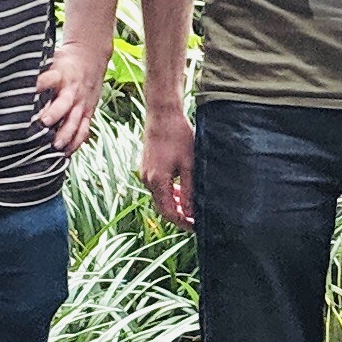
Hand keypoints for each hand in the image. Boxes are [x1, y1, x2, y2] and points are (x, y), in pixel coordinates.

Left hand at [33, 37, 105, 155]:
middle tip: (43, 123)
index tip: (26, 92)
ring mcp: (81, 103)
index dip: (39, 85)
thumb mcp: (50, 60)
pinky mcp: (88, 112)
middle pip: (64, 103)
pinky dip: (76, 141)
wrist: (90, 59)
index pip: (48, 79)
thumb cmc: (63, 62)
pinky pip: (84, 129)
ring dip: (66, 133)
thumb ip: (35, 72)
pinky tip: (66, 152)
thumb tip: (8, 80)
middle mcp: (71, 90)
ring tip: (56, 145)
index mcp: (60, 75)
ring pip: (75, 120)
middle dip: (55, 113)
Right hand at [143, 102, 195, 228]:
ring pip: (160, 197)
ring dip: (175, 203)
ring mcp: (144, 173)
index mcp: (157, 182)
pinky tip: (182, 190)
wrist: (162, 115)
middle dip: (180, 215)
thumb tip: (191, 213)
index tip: (197, 226)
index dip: (182, 222)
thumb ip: (190, 190)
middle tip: (197, 219)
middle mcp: (147, 180)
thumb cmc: (179, 137)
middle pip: (163, 207)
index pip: (169, 213)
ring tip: (192, 206)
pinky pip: (158, 186)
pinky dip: (169, 192)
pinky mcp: (146, 167)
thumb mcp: (189, 165)